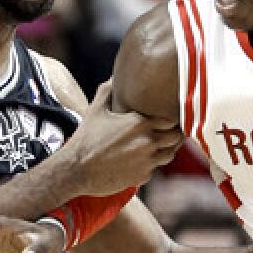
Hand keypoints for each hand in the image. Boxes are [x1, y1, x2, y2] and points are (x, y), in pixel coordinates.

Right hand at [56, 80, 182, 196]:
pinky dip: (151, 164)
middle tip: (166, 132)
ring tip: (155, 145)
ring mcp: (147, 161)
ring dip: (165, 149)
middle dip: (173, 134)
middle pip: (176, 137)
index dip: (171, 118)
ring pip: (170, 154)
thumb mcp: (96, 110)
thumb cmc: (86, 138)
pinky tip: (139, 160)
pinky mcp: (143, 176)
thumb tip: (115, 76)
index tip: (166, 118)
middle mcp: (148, 142)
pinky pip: (155, 168)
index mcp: (140, 123)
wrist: (76, 170)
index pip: (172, 119)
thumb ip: (109, 90)